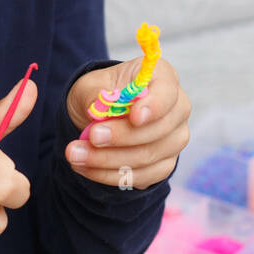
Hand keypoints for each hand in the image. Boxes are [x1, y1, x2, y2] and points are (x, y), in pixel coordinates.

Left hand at [64, 57, 190, 189]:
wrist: (99, 116)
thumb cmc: (100, 93)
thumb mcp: (91, 86)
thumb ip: (96, 95)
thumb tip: (98, 109)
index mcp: (163, 77)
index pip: (167, 93)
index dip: (154, 107)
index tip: (134, 117)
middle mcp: (177, 108)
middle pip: (159, 129)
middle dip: (121, 137)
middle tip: (91, 137)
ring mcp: (174, 139)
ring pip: (147, 156)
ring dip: (108, 160)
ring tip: (76, 155)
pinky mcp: (165, 164)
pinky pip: (142, 176)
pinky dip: (111, 175)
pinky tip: (87, 167)